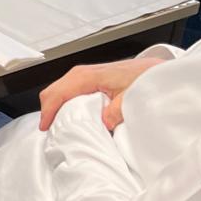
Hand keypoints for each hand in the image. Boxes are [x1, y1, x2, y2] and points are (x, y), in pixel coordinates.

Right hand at [39, 56, 167, 131]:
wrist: (154, 70)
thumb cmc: (144, 78)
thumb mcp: (131, 98)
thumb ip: (116, 111)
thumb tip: (103, 122)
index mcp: (87, 77)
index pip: (58, 93)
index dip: (48, 111)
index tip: (46, 127)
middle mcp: (82, 73)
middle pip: (52, 90)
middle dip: (48, 110)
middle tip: (51, 130)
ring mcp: (84, 74)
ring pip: (58, 89)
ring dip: (55, 107)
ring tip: (59, 124)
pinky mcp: (89, 79)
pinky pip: (67, 90)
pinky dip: (63, 103)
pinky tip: (70, 114)